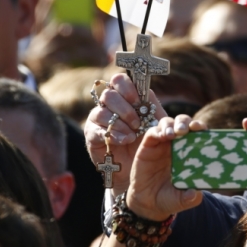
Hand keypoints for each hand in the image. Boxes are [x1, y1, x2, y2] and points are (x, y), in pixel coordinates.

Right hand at [84, 73, 166, 193]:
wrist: (136, 166)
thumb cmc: (146, 140)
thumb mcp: (155, 124)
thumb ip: (154, 109)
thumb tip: (151, 96)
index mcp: (125, 97)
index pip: (119, 80)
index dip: (128, 88)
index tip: (138, 101)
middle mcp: (109, 105)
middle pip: (108, 94)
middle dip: (125, 108)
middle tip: (137, 123)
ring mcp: (98, 118)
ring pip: (101, 111)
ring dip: (119, 123)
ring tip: (132, 136)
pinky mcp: (91, 134)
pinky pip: (97, 130)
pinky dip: (113, 135)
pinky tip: (124, 141)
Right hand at [126, 115, 206, 220]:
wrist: (148, 203)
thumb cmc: (170, 197)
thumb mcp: (181, 199)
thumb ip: (190, 197)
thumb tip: (196, 194)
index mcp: (190, 152)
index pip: (197, 133)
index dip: (200, 127)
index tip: (203, 129)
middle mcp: (177, 144)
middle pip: (183, 122)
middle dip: (186, 122)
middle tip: (187, 130)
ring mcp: (162, 144)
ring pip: (168, 123)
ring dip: (172, 124)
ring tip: (174, 133)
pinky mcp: (147, 146)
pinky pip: (152, 132)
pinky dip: (158, 131)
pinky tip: (163, 136)